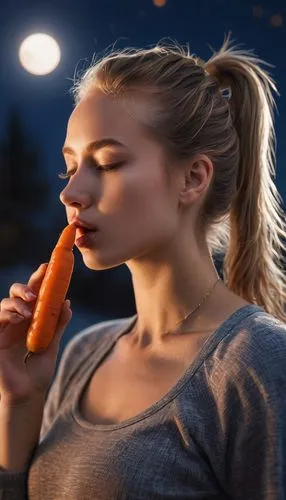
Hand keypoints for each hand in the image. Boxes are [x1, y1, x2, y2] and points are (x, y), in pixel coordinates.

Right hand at [0, 263, 71, 406]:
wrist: (27, 394)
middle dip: (26, 285)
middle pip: (17, 293)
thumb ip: (58, 324)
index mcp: (31, 320)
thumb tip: (67, 302)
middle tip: (37, 289)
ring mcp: (4, 328)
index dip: (38, 279)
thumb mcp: (53, 344)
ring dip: (18, 300)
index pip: (34, 295)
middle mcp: (17, 321)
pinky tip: (21, 317)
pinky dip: (9, 313)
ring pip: (6, 302)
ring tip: (31, 308)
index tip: (47, 266)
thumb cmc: (38, 373)